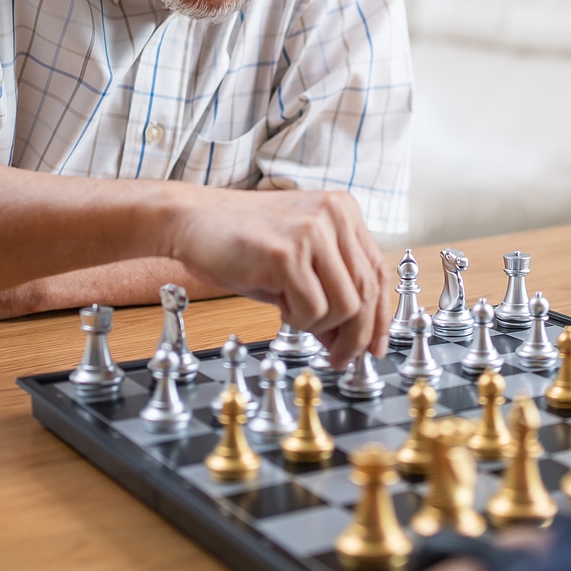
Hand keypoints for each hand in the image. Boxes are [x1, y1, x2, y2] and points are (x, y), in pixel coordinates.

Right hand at [168, 187, 389, 366]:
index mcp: (343, 211)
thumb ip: (328, 294)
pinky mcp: (287, 253)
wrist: (191, 220)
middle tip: (338, 359)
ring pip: (346, 306)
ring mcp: (312, 231)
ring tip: (293, 315)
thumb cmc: (241, 242)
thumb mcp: (296, 265)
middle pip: (367, 293)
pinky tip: (279, 307)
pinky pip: (313, 310)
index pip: (378, 272)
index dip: (380, 317)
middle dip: (355, 336)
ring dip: (321, 326)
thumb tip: (351, 341)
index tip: (374, 347)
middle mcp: (334, 215)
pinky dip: (297, 321)